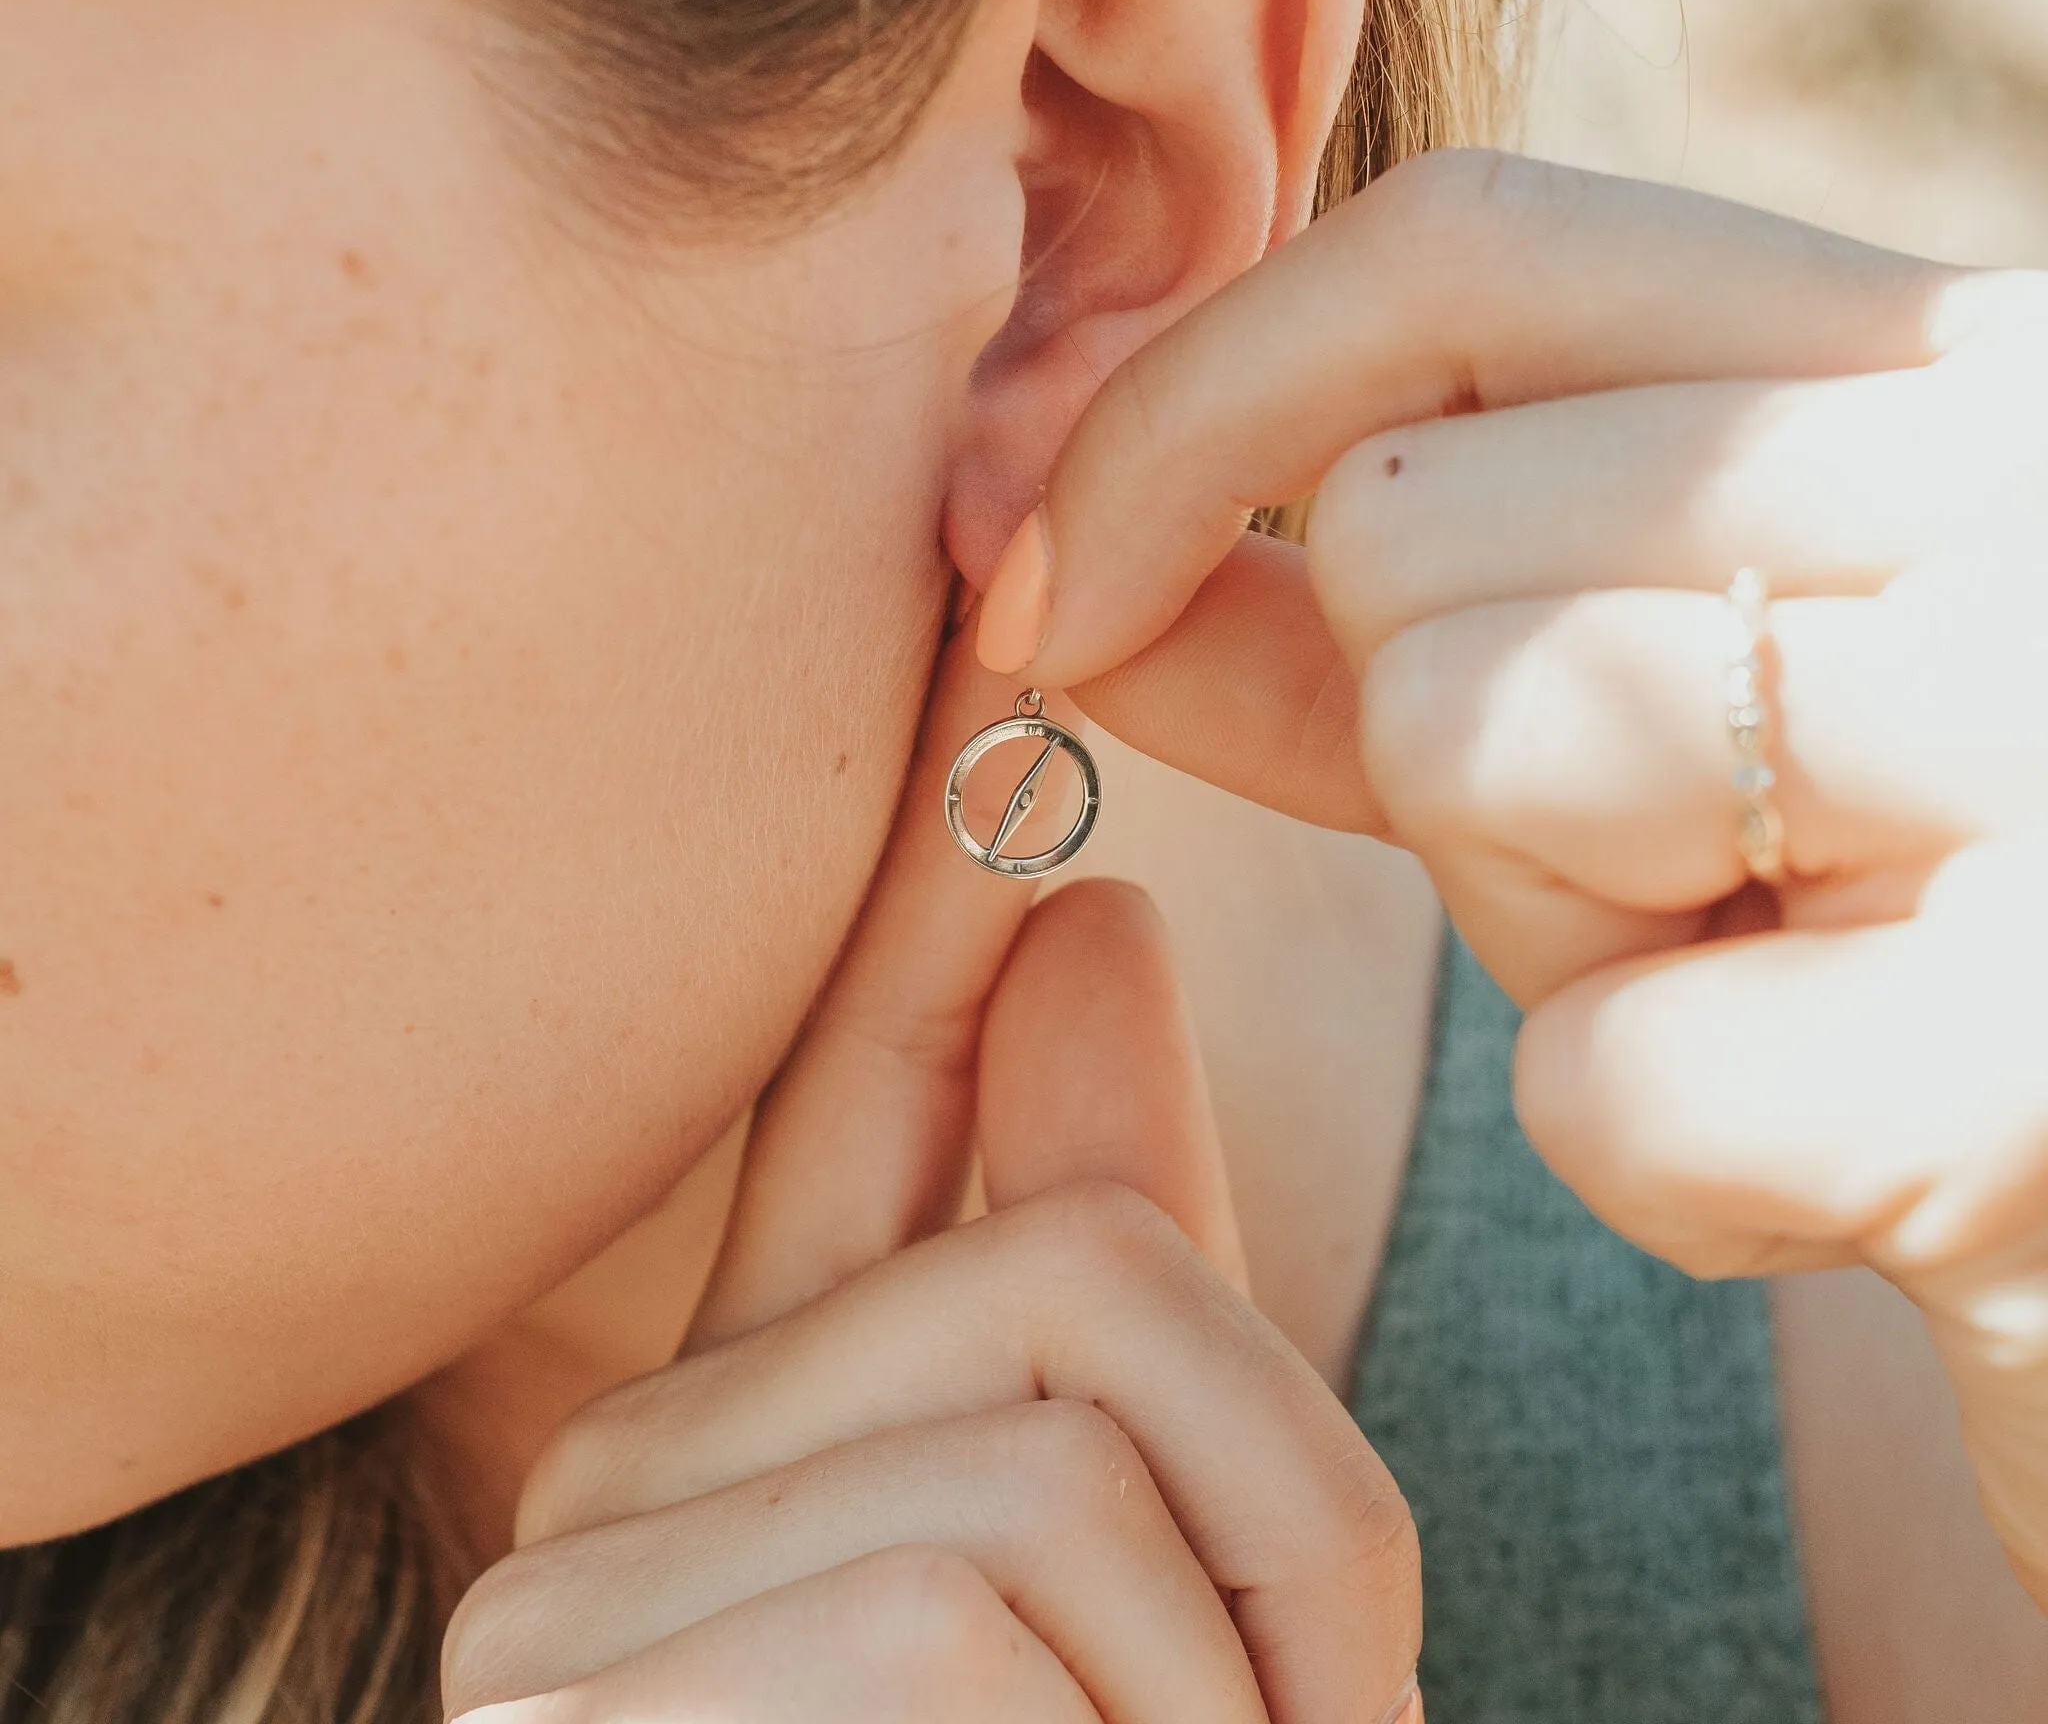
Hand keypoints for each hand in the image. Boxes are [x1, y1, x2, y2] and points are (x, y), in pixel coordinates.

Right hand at [441, 633, 1421, 1722]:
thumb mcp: (1174, 1569)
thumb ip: (1115, 1260)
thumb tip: (1096, 899)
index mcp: (759, 1419)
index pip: (858, 1074)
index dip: (934, 856)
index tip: (990, 628)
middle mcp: (619, 1466)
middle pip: (1076, 1265)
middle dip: (1290, 1517)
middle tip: (1302, 1723)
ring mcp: (571, 1589)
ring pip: (1060, 1455)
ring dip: (1241, 1691)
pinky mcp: (578, 1711)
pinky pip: (984, 1610)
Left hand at [986, 151, 2047, 1605]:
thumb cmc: (1885, 942)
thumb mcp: (1638, 722)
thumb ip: (1360, 626)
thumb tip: (1051, 569)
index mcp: (1951, 354)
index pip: (1464, 246)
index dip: (1188, 406)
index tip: (1047, 590)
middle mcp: (2038, 478)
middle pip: (1408, 522)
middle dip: (1430, 746)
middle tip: (1677, 871)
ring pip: (1464, 735)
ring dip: (1549, 930)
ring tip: (1771, 977)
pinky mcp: (2038, 1056)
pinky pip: (1607, 1077)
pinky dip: (1665, 1155)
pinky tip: (1841, 1157)